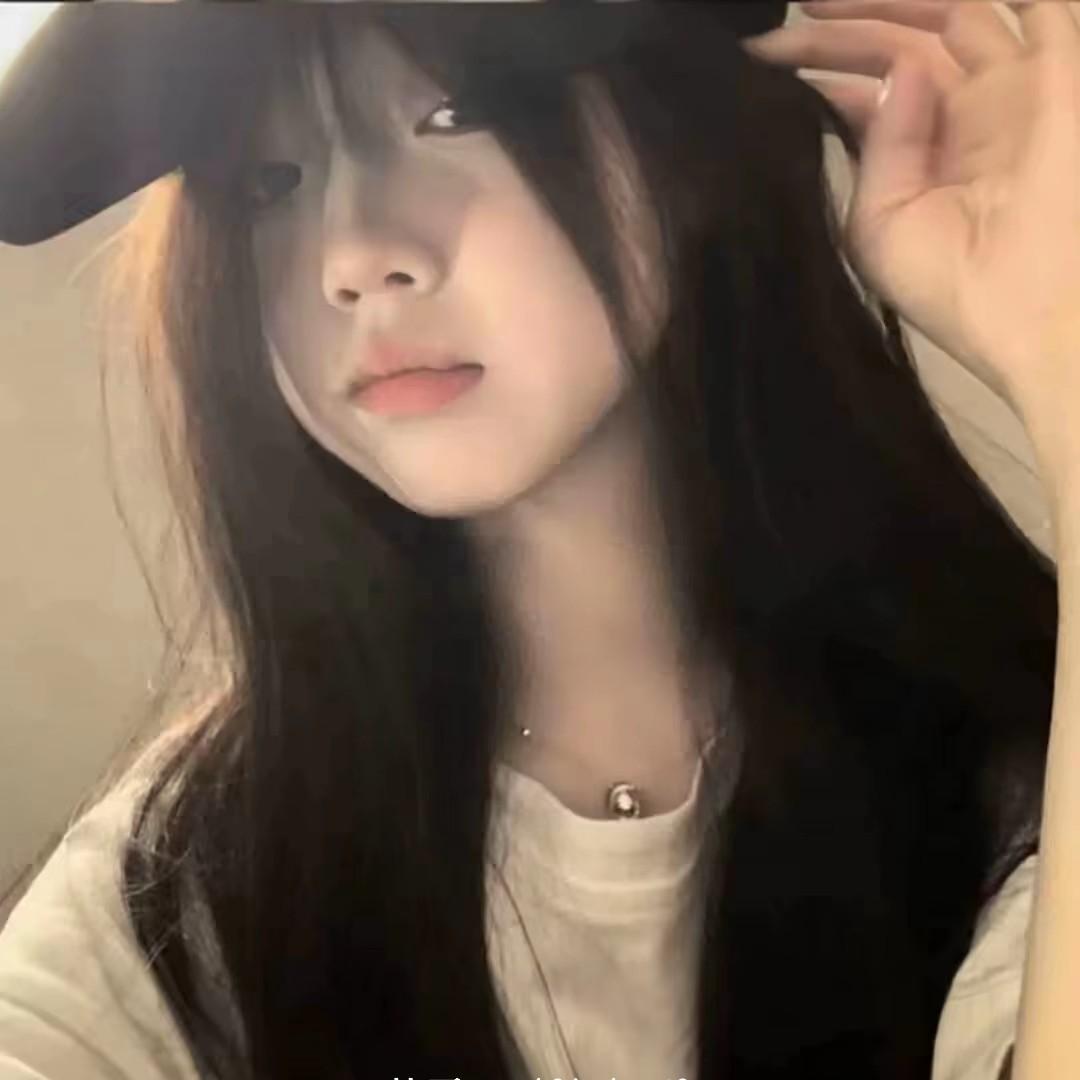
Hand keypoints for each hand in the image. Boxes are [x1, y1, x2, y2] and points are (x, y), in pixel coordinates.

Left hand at [744, 2, 1079, 474]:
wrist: (1027, 309)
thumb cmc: (949, 282)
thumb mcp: (879, 223)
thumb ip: (876, 145)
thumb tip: (889, 72)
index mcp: (927, 158)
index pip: (870, 92)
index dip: (821, 68)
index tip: (762, 60)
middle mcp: (968, 117)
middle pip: (902, 45)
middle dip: (844, 29)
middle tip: (788, 18)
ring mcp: (1011, 91)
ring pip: (952, 13)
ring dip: (892, 1)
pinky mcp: (1053, 74)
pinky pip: (1032, 6)